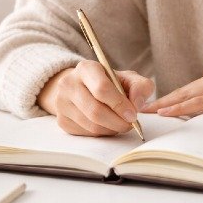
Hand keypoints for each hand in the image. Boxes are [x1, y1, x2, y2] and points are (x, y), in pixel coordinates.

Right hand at [37, 61, 154, 136]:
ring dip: (111, 129)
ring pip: (91, 125)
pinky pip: (86, 134)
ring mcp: (62, 103)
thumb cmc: (110, 83)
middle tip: (129, 124)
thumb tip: (137, 104)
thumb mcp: (127, 78)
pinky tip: (107, 126)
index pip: (102, 88)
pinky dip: (101, 133)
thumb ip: (140, 86)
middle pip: (95, 111)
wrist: (83, 87)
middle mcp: (68, 83)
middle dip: (117, 122)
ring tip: (120, 124)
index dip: (120, 105)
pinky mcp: (62, 120)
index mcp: (86, 68)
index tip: (133, 115)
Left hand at [141, 69, 202, 125]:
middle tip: (142, 108)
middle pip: (181, 91)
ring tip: (147, 112)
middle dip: (161, 100)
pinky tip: (166, 112)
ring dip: (164, 104)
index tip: (154, 105)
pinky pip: (196, 103)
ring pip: (185, 96)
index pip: (188, 90)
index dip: (170, 98)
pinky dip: (179, 108)